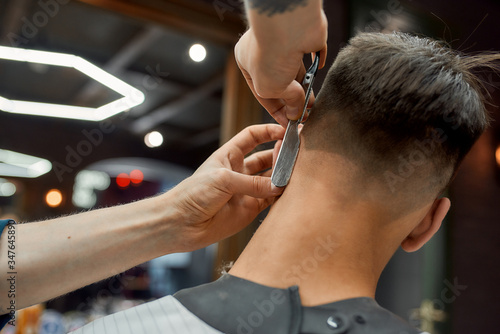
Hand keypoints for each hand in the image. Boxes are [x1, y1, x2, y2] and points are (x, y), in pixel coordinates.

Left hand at [168, 124, 284, 251]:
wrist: (181, 223)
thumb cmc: (193, 194)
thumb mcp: (223, 180)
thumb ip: (252, 182)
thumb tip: (278, 185)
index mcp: (229, 156)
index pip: (252, 137)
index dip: (269, 131)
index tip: (286, 130)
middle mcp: (239, 171)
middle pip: (266, 157)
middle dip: (281, 153)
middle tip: (297, 152)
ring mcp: (246, 190)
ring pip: (272, 178)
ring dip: (283, 174)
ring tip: (296, 171)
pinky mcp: (250, 209)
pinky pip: (271, 199)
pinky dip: (281, 195)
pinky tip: (290, 190)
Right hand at [234, 16, 326, 126]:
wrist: (289, 27)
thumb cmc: (269, 55)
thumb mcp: (270, 89)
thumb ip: (286, 102)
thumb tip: (297, 113)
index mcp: (247, 62)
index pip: (261, 92)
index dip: (276, 110)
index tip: (287, 123)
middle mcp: (266, 51)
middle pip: (280, 83)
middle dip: (292, 101)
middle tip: (303, 115)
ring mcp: (287, 44)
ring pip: (297, 72)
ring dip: (305, 90)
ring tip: (312, 104)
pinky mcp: (306, 39)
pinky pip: (313, 55)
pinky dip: (316, 67)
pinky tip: (318, 78)